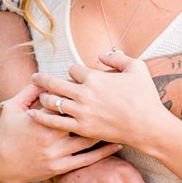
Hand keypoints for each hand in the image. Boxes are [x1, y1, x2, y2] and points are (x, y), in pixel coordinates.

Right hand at [0, 83, 121, 182]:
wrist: (2, 166)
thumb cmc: (8, 133)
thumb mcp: (12, 108)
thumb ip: (28, 92)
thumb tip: (44, 77)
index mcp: (41, 120)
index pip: (67, 102)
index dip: (82, 93)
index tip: (96, 85)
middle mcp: (51, 138)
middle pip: (82, 119)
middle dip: (97, 109)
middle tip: (114, 99)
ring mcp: (58, 154)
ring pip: (88, 140)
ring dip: (105, 129)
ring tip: (120, 119)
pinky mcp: (61, 168)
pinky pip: (87, 159)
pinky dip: (104, 152)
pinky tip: (116, 143)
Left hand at [30, 51, 168, 148]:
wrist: (148, 125)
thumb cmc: (145, 97)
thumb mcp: (137, 68)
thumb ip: (118, 58)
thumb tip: (101, 55)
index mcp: (95, 78)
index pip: (73, 69)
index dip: (72, 71)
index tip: (74, 74)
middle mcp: (84, 93)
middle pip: (55, 83)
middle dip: (43, 79)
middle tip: (35, 77)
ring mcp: (81, 112)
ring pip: (52, 102)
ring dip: (42, 97)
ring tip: (38, 96)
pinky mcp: (81, 128)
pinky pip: (55, 121)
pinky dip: (42, 117)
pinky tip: (33, 114)